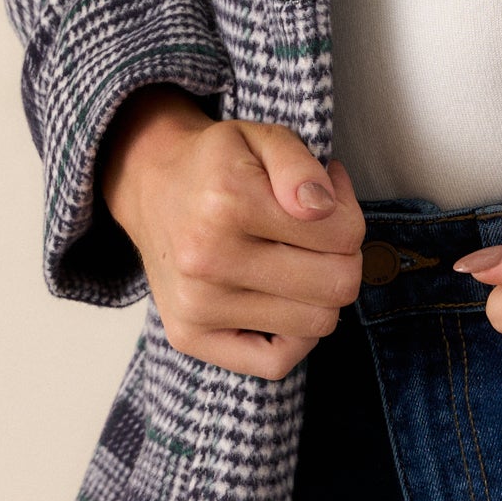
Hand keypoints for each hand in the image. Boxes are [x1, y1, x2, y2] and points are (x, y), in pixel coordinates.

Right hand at [97, 85, 365, 379]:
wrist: (152, 188)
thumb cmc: (219, 165)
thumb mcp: (263, 137)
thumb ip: (299, 163)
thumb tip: (321, 207)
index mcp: (228, 201)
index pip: (345, 234)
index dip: (349, 215)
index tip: (325, 201)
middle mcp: (206, 258)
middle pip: (338, 285)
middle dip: (345, 258)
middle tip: (320, 238)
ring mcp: (196, 304)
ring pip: (317, 324)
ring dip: (321, 294)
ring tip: (297, 262)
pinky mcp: (189, 336)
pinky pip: (276, 363)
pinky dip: (296, 337)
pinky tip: (284, 301)